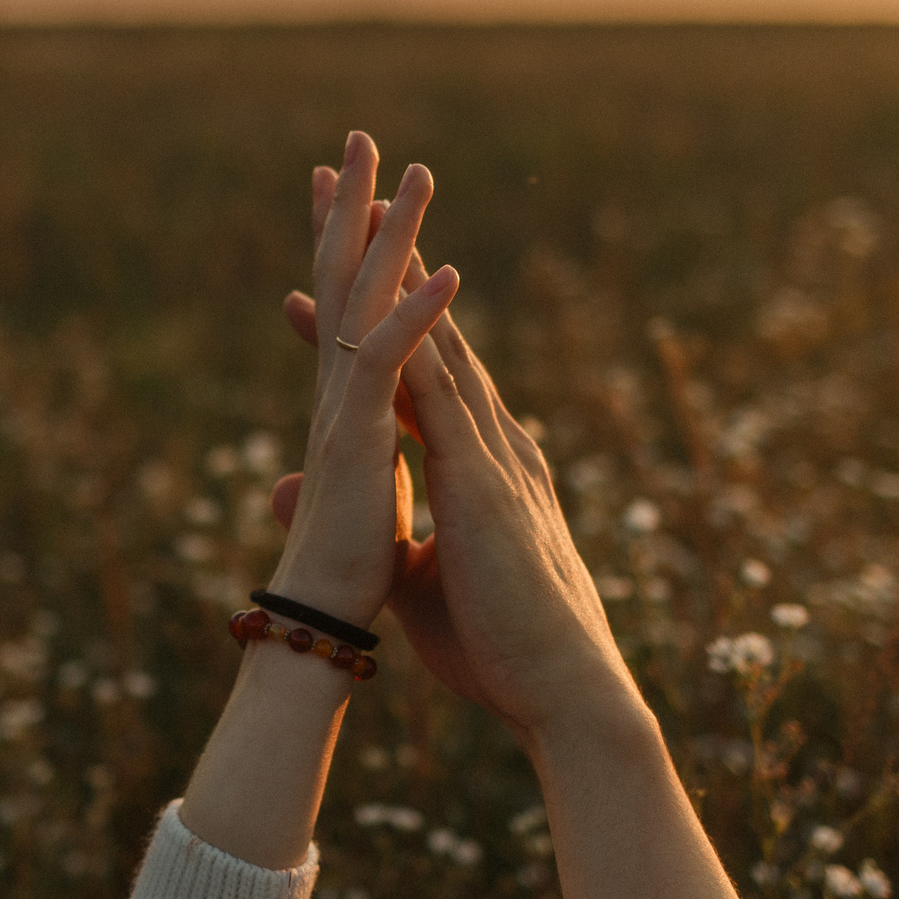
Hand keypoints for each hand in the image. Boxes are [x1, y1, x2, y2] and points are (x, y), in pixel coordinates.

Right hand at [261, 132, 459, 630]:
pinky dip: (420, 317)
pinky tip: (451, 273)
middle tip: (361, 140)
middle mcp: (340, 394)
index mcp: (346, 407)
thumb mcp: (357, 508)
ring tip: (417, 171)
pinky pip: (393, 363)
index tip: (340, 194)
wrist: (319, 626)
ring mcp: (348, 411)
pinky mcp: (362, 439)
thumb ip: (350, 479)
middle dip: (353, 208)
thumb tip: (309, 483)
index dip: (339, 249)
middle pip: (344, 280)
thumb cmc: (337, 577)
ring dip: (391, 233)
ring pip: (366, 301)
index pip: (342, 309)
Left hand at [271, 174, 638, 750]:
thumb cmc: (503, 653)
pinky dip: (416, 346)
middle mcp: (495, 449)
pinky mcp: (485, 484)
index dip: (382, 334)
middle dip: (396, 275)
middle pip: (436, 343)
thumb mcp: (425, 585)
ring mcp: (496, 459)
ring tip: (368, 216)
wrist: (564, 693)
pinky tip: (387, 302)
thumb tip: (354, 531)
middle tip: (360, 205)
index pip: (423, 387)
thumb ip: (395, 544)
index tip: (334, 293)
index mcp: (483, 473)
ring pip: (441, 350)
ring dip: (403, 284)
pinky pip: (444, 400)